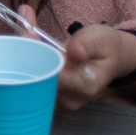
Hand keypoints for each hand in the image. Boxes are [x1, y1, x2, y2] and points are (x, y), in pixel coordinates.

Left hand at [21, 6, 135, 110]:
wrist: (111, 58)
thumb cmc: (105, 47)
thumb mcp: (100, 38)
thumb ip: (86, 44)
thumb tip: (74, 52)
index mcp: (86, 87)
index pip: (54, 78)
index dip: (39, 59)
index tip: (29, 35)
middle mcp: (72, 100)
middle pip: (39, 82)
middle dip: (27, 58)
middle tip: (25, 32)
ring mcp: (60, 102)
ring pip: (32, 85)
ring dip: (25, 61)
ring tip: (27, 36)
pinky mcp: (51, 99)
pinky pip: (33, 84)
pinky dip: (27, 66)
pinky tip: (29, 48)